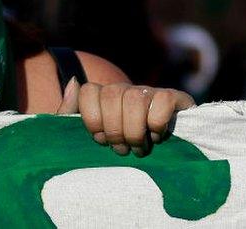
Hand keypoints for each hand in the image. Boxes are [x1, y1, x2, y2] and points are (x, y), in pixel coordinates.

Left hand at [57, 80, 194, 156]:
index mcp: (102, 96)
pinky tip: (157, 136)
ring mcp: (149, 92)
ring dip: (135, 131)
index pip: (89, 90)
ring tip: (138, 148)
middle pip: (112, 94)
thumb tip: (74, 81)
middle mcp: (125, 90)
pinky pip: (163, 99)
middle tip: (121, 150)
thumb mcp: (87, 138)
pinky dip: (157, 122)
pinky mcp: (175, 98)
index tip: (100, 139)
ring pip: (135, 97)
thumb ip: (69, 112)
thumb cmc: (117, 152)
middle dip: (115, 129)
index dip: (92, 119)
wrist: (163, 165)